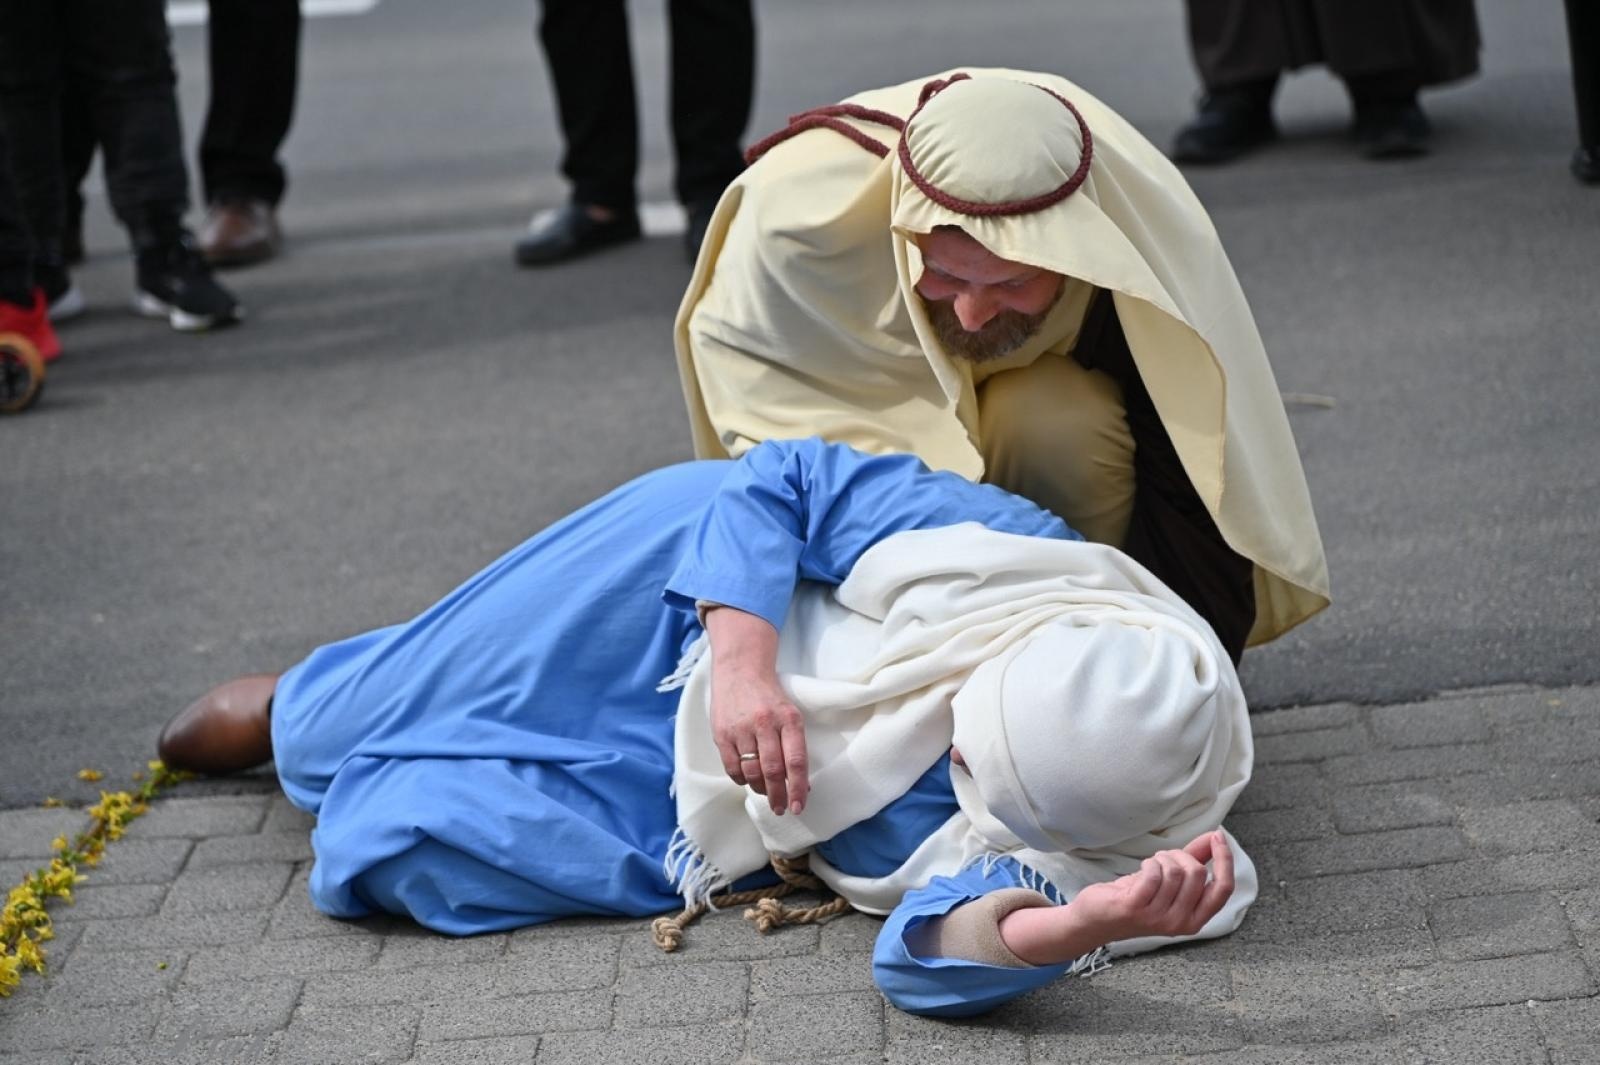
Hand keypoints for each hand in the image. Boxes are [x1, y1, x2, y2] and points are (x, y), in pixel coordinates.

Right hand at [703, 606, 809, 814]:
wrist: (740, 669)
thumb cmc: (770, 697)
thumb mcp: (789, 714)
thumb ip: (794, 746)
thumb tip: (801, 783)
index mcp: (789, 719)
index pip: (795, 762)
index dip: (798, 788)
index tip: (799, 806)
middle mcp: (765, 723)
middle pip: (773, 771)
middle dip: (778, 796)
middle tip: (781, 809)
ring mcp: (741, 729)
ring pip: (751, 772)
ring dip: (760, 789)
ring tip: (766, 793)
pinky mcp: (722, 733)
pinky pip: (732, 767)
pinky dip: (742, 779)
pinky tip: (748, 779)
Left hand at [1070, 830, 1235, 941]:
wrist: (1097, 919)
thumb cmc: (1137, 897)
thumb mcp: (1171, 882)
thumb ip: (1196, 861)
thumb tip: (1216, 838)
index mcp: (1195, 919)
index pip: (1223, 889)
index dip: (1225, 860)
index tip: (1219, 837)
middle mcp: (1181, 923)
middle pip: (1198, 873)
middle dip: (1181, 855)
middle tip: (1164, 859)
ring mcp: (1158, 918)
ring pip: (1176, 871)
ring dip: (1161, 859)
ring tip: (1151, 866)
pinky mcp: (1136, 908)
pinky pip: (1154, 874)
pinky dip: (1149, 864)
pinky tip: (1142, 870)